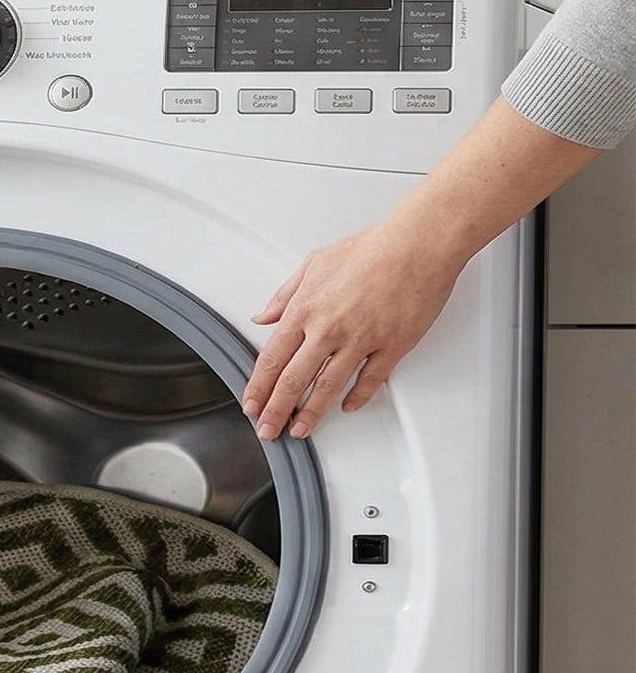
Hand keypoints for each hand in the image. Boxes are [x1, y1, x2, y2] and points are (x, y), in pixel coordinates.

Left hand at [240, 219, 463, 439]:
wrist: (419, 242)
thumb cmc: (371, 248)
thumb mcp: (314, 264)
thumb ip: (285, 295)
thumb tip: (263, 316)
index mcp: (305, 310)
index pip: (271, 359)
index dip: (258, 388)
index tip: (251, 406)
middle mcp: (329, 329)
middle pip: (293, 381)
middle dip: (275, 411)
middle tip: (268, 430)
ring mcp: (361, 339)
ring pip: (327, 387)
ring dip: (311, 414)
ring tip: (299, 430)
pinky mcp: (392, 345)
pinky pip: (370, 379)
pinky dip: (357, 397)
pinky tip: (347, 407)